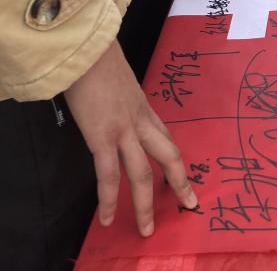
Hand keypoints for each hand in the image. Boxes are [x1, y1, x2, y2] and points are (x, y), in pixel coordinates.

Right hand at [64, 41, 195, 236]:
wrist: (86, 46)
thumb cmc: (95, 58)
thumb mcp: (117, 78)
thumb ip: (118, 95)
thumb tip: (108, 104)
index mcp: (143, 105)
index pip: (164, 137)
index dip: (173, 159)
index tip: (181, 175)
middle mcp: (140, 120)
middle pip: (168, 156)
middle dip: (180, 182)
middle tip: (189, 204)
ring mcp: (123, 129)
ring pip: (142, 174)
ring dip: (145, 205)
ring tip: (146, 230)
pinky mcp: (102, 135)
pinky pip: (109, 174)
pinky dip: (108, 199)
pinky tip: (107, 218)